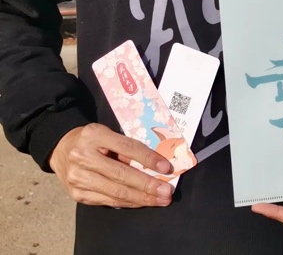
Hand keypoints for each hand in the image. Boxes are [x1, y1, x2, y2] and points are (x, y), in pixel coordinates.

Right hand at [49, 123, 174, 207]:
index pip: (127, 147)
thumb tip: (156, 164)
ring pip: (115, 192)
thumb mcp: (107, 133)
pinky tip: (142, 202)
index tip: (166, 167)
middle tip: (167, 191)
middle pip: (121, 174)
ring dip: (141, 198)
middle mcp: (83, 157)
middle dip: (147, 185)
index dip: (148, 158)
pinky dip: (128, 203)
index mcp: (95, 135)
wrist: (61, 148)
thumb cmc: (93, 140)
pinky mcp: (77, 194)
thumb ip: (126, 146)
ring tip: (160, 200)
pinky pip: (108, 201)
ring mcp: (78, 178)